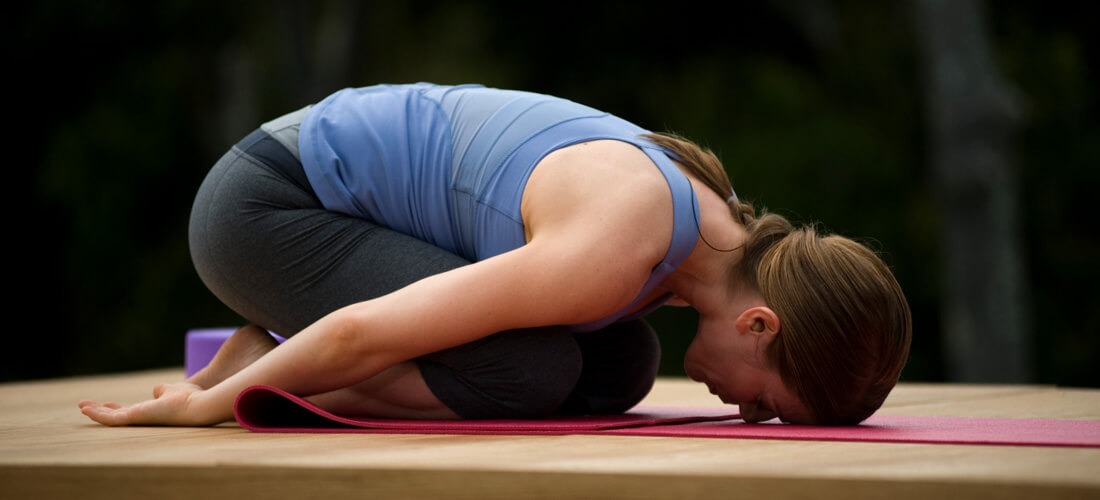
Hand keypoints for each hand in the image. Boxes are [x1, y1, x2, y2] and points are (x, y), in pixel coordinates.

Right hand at [78, 381, 218, 426]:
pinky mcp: (134, 417)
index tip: (107, 403)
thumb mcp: (172, 390)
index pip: (130, 411)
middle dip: (102, 411)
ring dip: (95, 412)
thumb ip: (164, 391)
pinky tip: (85, 409)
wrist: (197, 406)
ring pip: (112, 419)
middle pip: (117, 416)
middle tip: (86, 407)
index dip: (117, 407)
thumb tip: (158, 389)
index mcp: (151, 411)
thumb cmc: (190, 398)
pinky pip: (111, 419)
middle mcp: (143, 418)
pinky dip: (97, 414)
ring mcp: (138, 419)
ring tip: (81, 406)